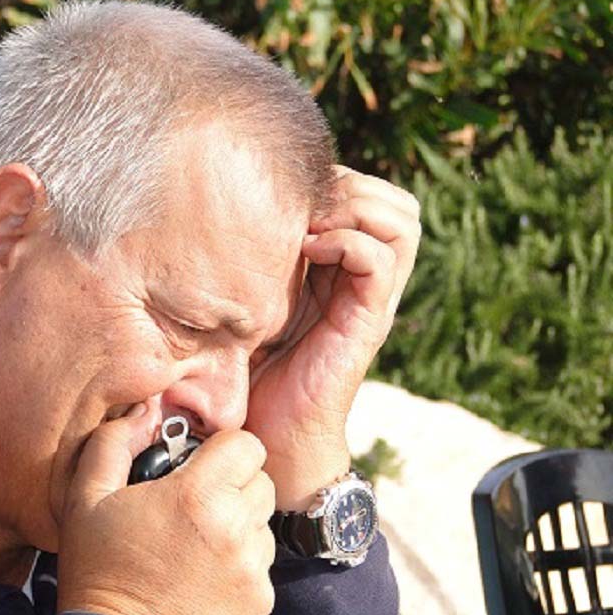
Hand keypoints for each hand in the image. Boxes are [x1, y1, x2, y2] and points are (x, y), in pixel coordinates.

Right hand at [57, 405, 276, 614]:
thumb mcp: (85, 498)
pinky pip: (261, 568)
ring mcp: (252, 571)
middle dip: (233, 485)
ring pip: (263, 525)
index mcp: (198, 495)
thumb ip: (113, 442)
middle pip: (260, 482)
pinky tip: (202, 577)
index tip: (201, 463)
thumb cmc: (98, 574)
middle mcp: (236, 530)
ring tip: (195, 544)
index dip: (224, 449)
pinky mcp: (260, 605)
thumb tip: (142, 411)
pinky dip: (239, 566)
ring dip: (238, 526)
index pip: (247, 445)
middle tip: (195, 504)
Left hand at [246, 167, 420, 510]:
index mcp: (342, 271)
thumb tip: (215, 205)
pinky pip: (379, 261)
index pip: (372, 197)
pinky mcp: (365, 323)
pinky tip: (308, 250)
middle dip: (353, 186)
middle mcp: (365, 280)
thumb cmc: (248, 369)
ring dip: (355, 207)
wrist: (268, 435)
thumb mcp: (248, 301)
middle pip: (397, 204)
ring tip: (310, 223)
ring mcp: (370, 300)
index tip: (290, 188)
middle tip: (307, 201)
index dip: (340, 179)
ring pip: (400, 223)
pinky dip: (347, 242)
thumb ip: (253, 259)